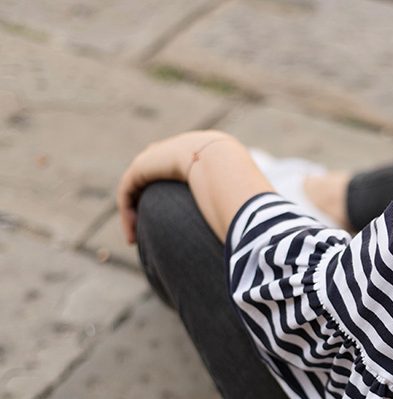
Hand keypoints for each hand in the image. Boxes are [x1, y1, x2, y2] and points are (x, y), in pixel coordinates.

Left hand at [116, 130, 235, 243]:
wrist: (226, 169)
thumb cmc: (242, 191)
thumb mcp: (243, 202)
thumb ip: (240, 216)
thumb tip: (248, 238)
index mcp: (211, 152)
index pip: (188, 172)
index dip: (179, 200)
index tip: (180, 228)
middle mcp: (183, 148)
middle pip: (159, 175)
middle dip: (150, 204)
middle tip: (148, 234)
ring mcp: (161, 153)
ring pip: (141, 186)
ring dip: (134, 214)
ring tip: (136, 240)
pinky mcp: (143, 164)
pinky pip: (129, 190)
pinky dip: (127, 213)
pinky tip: (132, 237)